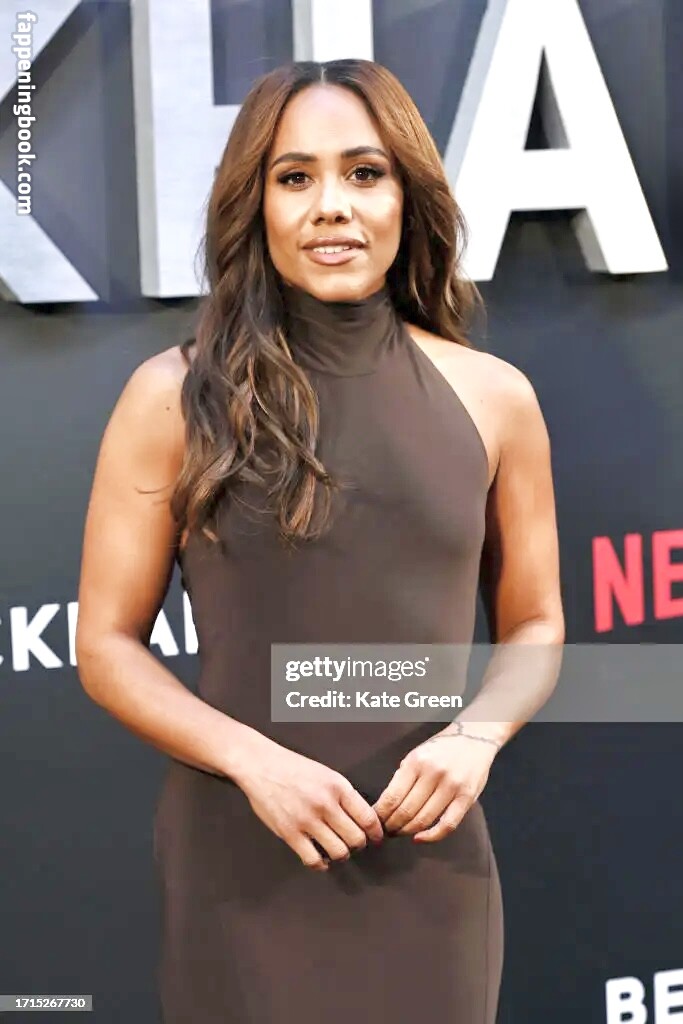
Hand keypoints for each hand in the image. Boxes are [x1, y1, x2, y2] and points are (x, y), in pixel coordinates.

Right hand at [236, 738, 384, 871]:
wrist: (261, 765)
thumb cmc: (294, 768)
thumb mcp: (326, 774)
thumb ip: (344, 795)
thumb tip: (362, 819)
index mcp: (338, 787)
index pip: (368, 818)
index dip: (376, 833)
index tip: (376, 839)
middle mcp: (325, 804)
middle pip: (357, 839)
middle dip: (359, 845)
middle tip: (355, 843)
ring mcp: (307, 820)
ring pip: (339, 852)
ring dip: (341, 855)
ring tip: (337, 849)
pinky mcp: (289, 833)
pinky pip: (313, 860)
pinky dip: (321, 864)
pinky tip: (320, 858)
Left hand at [372, 729, 497, 842]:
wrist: (474, 738)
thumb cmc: (441, 749)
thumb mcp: (416, 754)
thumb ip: (403, 776)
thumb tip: (386, 804)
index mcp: (416, 761)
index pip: (392, 796)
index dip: (381, 814)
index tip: (376, 821)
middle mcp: (433, 773)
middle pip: (406, 811)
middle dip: (392, 825)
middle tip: (386, 831)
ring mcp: (451, 786)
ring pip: (424, 819)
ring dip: (407, 831)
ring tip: (399, 833)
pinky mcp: (467, 798)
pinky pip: (447, 824)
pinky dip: (431, 836)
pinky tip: (419, 838)